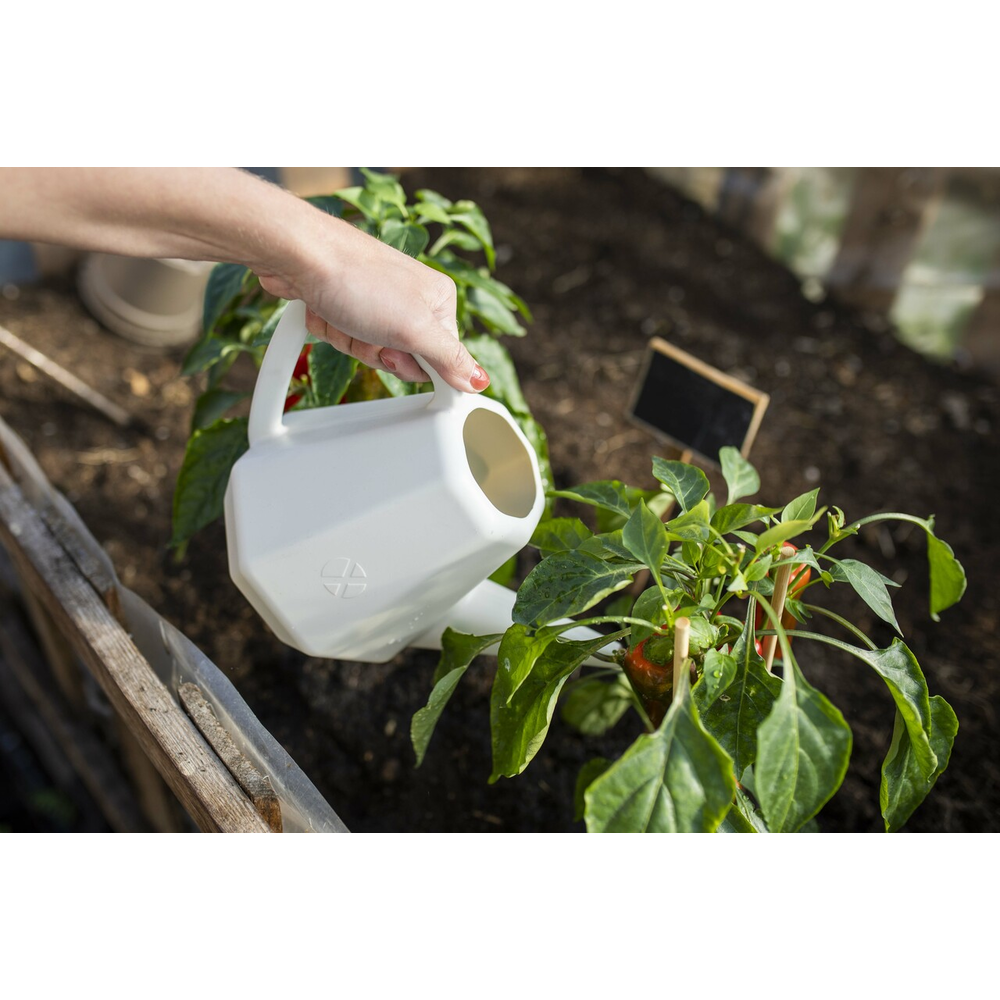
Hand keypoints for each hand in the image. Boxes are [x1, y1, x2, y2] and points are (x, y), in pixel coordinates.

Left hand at [257, 213, 490, 392]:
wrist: (299, 254)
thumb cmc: (357, 279)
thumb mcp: (415, 328)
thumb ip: (450, 358)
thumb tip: (479, 380)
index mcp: (437, 301)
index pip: (438, 358)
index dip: (413, 364)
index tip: (397, 353)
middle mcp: (408, 299)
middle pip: (400, 357)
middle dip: (376, 352)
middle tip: (369, 332)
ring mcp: (374, 300)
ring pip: (367, 350)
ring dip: (349, 341)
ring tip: (343, 315)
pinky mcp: (343, 302)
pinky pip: (342, 338)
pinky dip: (330, 330)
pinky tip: (326, 310)